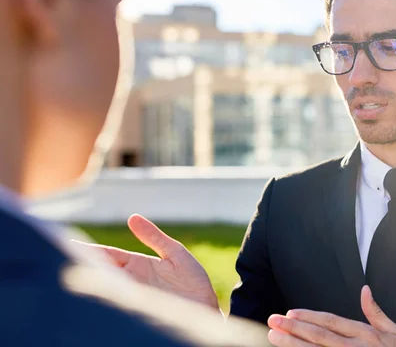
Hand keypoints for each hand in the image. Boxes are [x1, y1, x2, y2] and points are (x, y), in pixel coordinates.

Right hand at [75, 214, 218, 308]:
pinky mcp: (138, 309)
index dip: (89, 249)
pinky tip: (93, 290)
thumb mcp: (175, 254)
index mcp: (137, 264)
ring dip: (89, 278)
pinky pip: (116, 302)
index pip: (108, 254)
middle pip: (101, 269)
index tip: (69, 243)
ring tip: (69, 270)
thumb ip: (154, 237)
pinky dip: (104, 296)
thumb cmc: (193, 283)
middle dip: (81, 262)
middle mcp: (131, 280)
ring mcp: (133, 295)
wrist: (206, 308)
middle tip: (59, 254)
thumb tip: (131, 217)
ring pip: (104, 285)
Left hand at [267, 285, 395, 346]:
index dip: (309, 317)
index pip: (331, 323)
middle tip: (273, 321)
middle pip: (319, 337)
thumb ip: (375, 312)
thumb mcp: (392, 332)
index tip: (290, 312)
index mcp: (364, 334)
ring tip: (274, 337)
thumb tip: (365, 289)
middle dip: (294, 328)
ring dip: (293, 345)